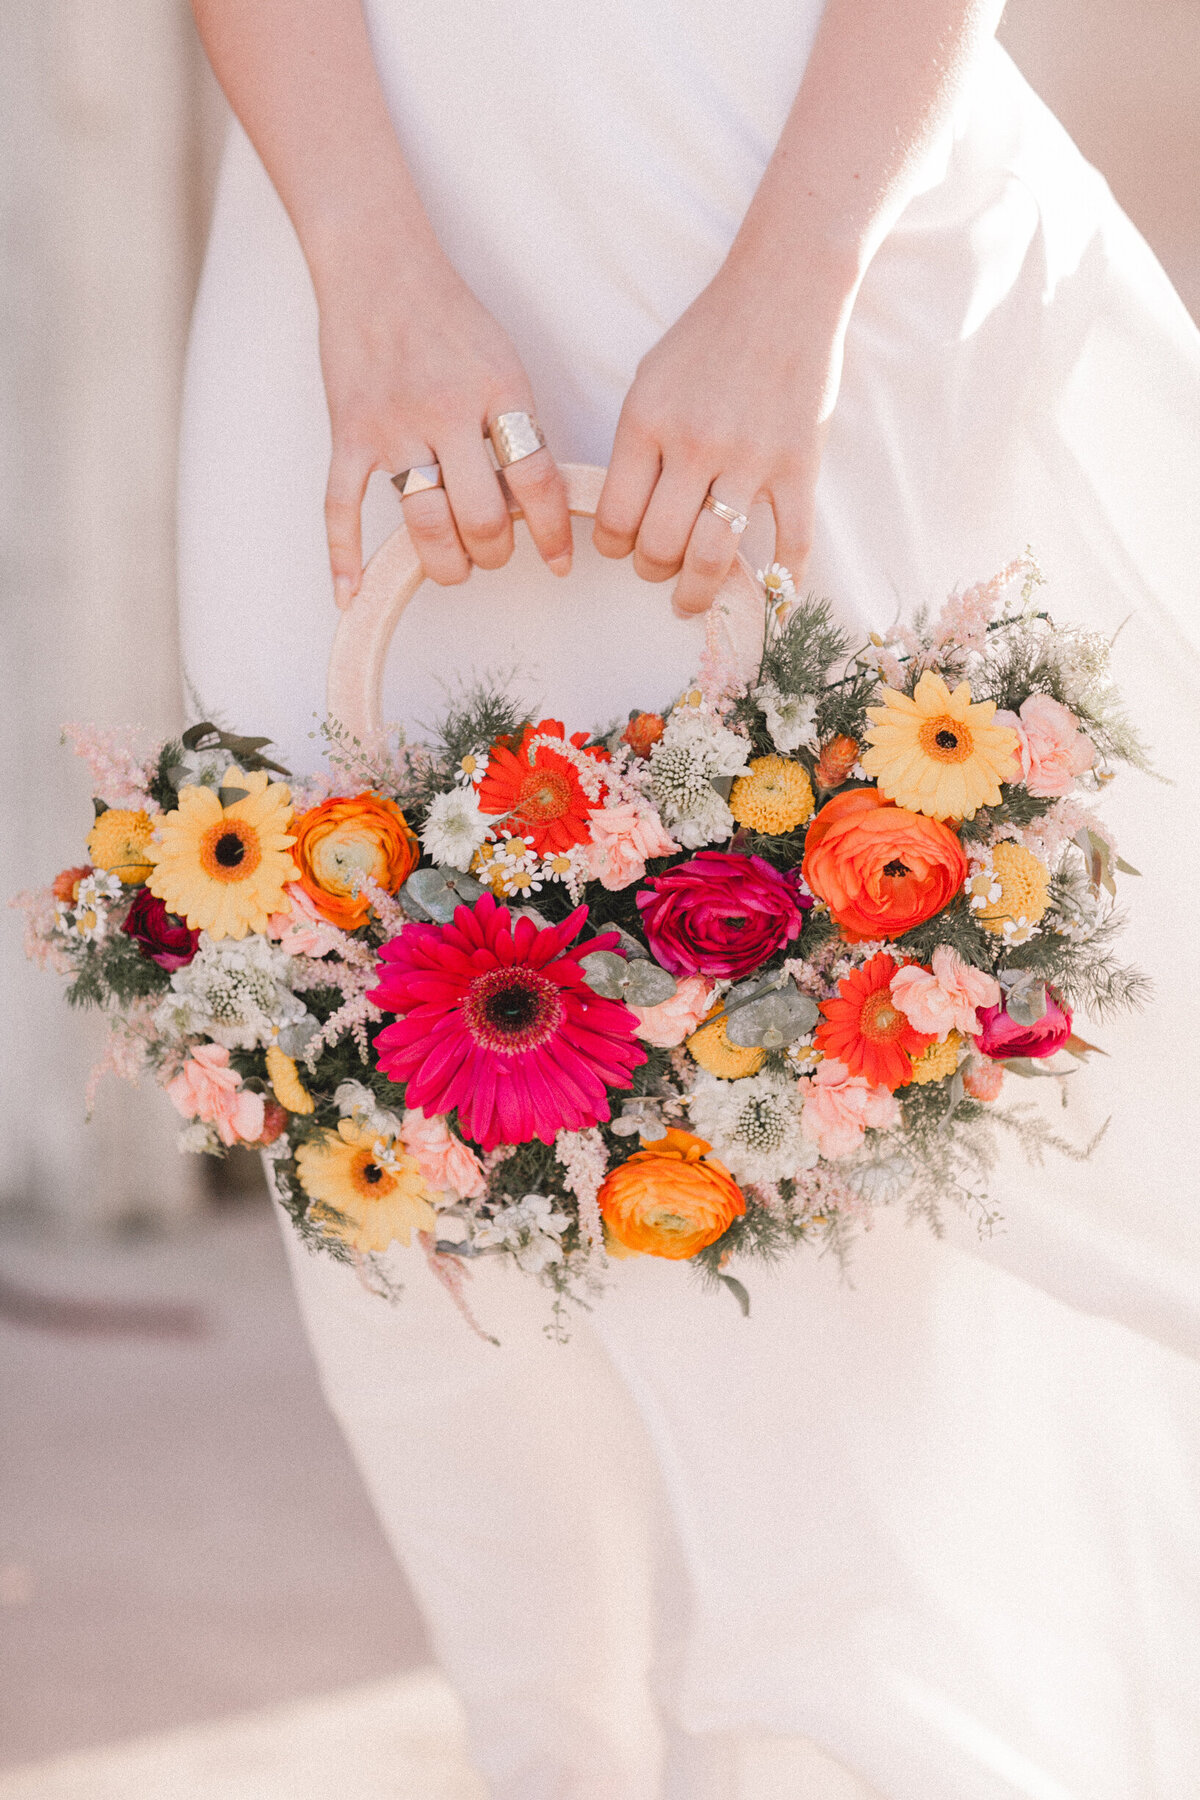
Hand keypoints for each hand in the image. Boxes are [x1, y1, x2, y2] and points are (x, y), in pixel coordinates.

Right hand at [316, 245, 572, 605]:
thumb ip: (519, 428)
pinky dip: (342, 555)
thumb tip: (536, 503)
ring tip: (456, 566)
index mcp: (498, 392)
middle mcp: (447, 411)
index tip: (560, 562)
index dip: (553, 533)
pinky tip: (348, 593)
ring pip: (424, 523)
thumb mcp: (506, 363)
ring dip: (446, 562)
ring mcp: (392, 425)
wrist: (378, 264)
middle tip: (495, 552)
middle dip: (495, 552)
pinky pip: (341, 506)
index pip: (538, 482)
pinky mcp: (348, 433)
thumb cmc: (450, 317)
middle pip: (481, 516)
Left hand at [594, 256, 853, 615]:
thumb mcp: (649, 380)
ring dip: (697, 592)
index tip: (623, 549)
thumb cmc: (709, 335)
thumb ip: (635, 445)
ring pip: (713, 555)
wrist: (784, 290)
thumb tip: (624, 512)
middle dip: (652, 572)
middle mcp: (694, 445)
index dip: (613, 547)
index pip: (615, 517)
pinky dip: (783, 582)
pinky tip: (775, 600)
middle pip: (660, 546)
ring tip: (692, 600)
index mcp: (646, 422)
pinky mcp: (799, 464)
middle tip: (659, 572)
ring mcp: (750, 458)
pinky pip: (791, 541)